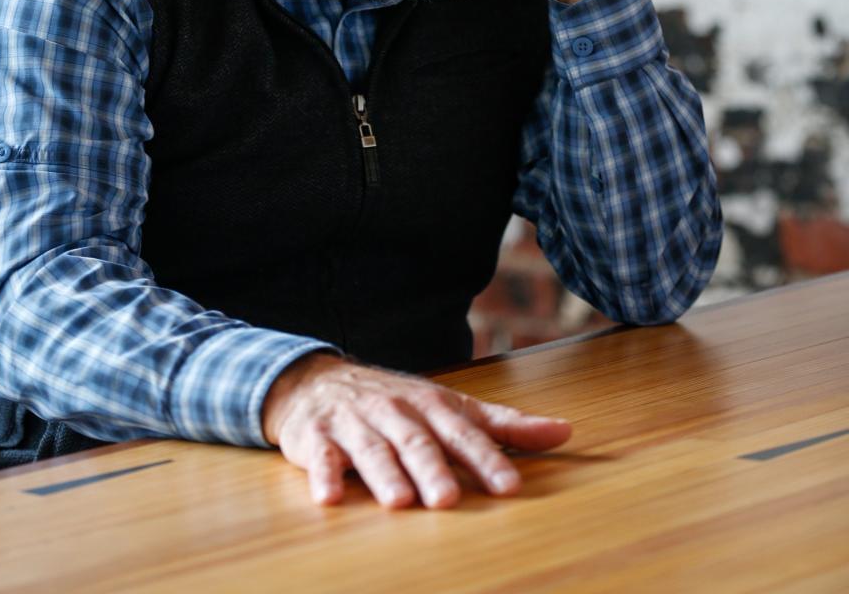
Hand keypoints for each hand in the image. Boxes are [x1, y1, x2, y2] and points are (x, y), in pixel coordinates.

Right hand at [262, 352, 571, 507]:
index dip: (486, 460)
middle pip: (417, 443)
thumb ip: (504, 426)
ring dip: (384, 474)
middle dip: (433, 470)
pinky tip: (329, 496)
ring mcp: (355, 423)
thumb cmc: (397, 404)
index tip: (510, 488)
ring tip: (399, 501)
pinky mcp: (317, 437)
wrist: (318, 381)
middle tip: (448, 500)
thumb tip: (564, 431)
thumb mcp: (450, 408)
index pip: (463, 434)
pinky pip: (320, 457)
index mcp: (431, 406)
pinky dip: (324, 474)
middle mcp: (395, 412)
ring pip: (372, 450)